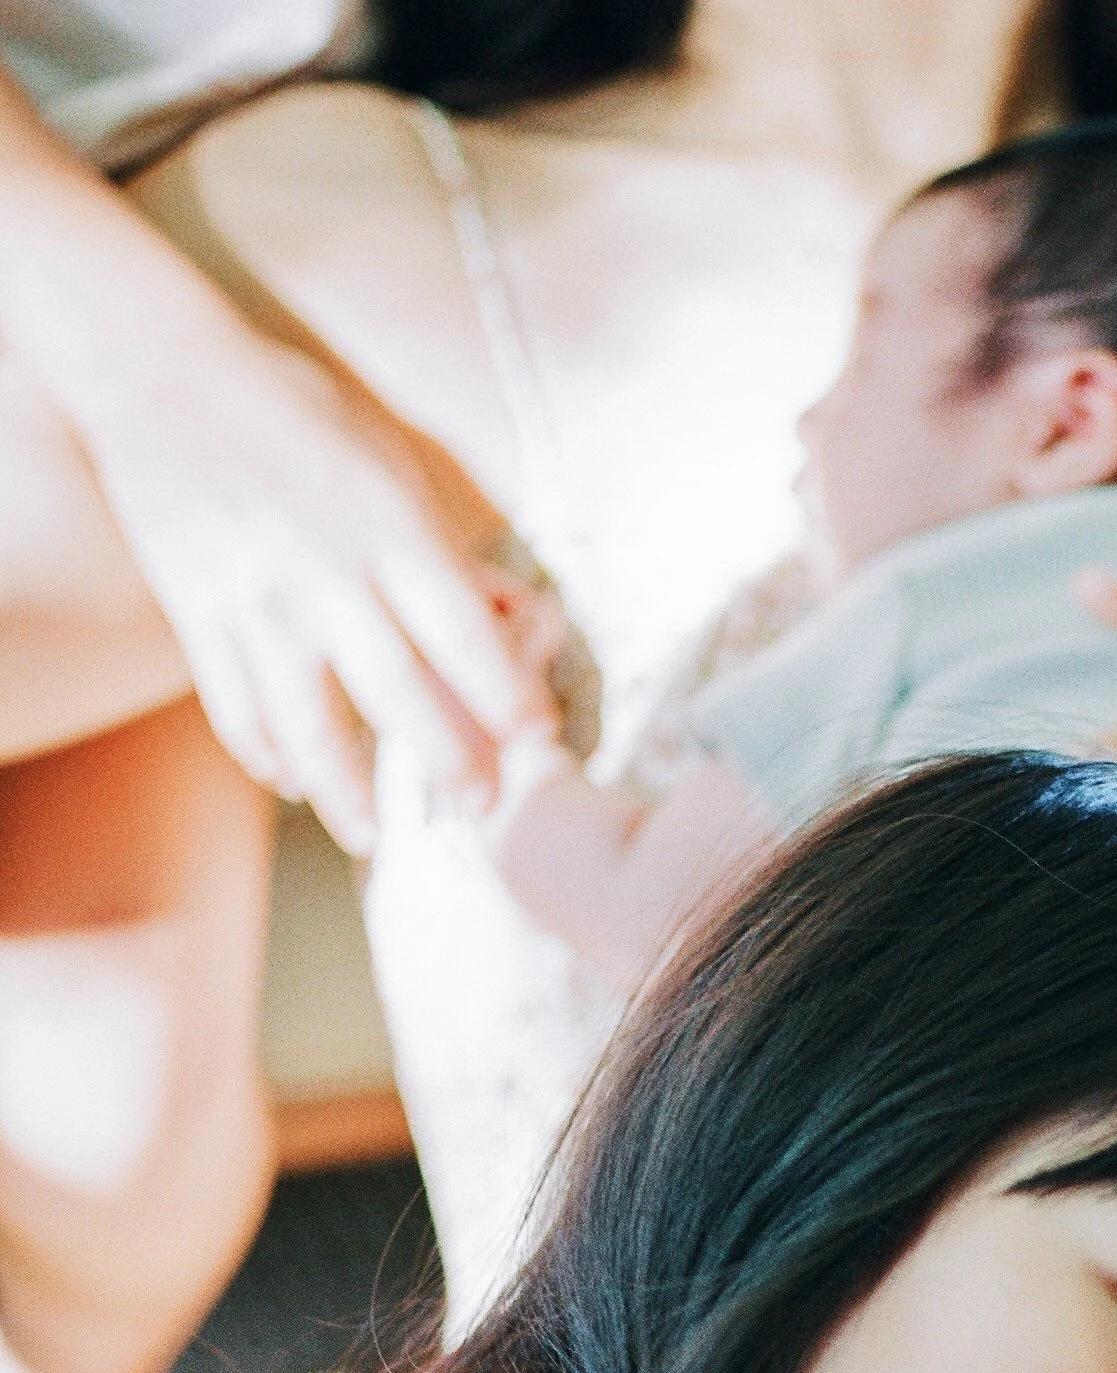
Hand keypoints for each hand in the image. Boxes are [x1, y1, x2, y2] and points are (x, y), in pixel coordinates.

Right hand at [80, 330, 551, 849]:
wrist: (155, 371)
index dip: (507, 695)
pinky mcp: (197, 615)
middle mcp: (322, 573)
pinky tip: (294, 783)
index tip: (540, 737)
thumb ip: (439, 552)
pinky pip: (236, 706)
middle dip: (447, 760)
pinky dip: (266, 754)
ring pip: (308, 723)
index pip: (463, 632)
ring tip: (374, 837)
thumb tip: (507, 627)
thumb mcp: (386, 462)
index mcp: (384, 526)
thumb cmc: (294, 414)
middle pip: (399, 692)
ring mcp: (253, 602)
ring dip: (346, 791)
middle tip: (481, 806)